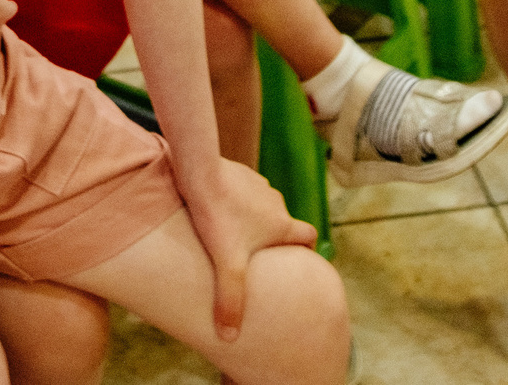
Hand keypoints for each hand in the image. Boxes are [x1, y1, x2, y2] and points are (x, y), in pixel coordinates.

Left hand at [183, 158, 315, 341]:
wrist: (198, 169)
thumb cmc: (216, 215)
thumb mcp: (225, 264)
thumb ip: (230, 300)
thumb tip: (229, 337)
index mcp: (281, 224)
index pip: (309, 236)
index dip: (306, 250)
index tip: (297, 262)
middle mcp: (276, 202)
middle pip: (282, 224)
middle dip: (273, 239)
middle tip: (255, 257)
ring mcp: (258, 185)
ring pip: (262, 207)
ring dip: (252, 219)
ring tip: (230, 235)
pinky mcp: (239, 173)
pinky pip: (243, 191)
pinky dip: (235, 202)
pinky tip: (215, 211)